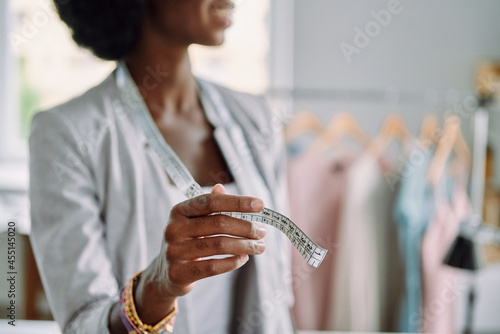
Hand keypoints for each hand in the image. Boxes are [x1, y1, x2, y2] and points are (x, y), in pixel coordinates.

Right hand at [134, 184, 265, 322]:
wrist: (164, 274)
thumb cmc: (187, 242)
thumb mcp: (193, 221)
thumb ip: (209, 206)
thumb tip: (222, 186)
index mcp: (178, 211)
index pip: (210, 201)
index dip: (237, 202)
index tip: (260, 204)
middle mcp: (173, 229)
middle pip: (218, 223)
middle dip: (245, 227)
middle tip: (262, 232)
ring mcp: (174, 252)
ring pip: (218, 245)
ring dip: (244, 245)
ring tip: (259, 247)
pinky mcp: (179, 273)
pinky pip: (212, 267)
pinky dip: (232, 262)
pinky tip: (244, 258)